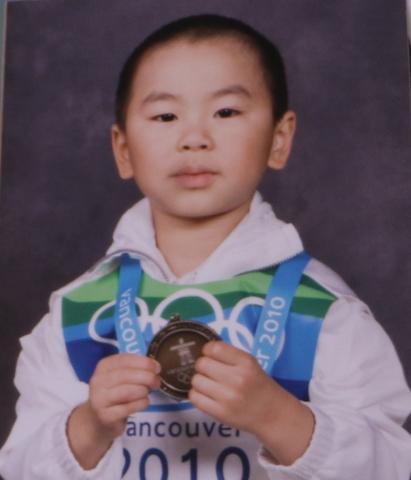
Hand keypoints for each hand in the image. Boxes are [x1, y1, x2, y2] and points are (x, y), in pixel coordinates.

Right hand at [87, 353, 160, 437]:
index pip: (125, 359)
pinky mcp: (106, 416)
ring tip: (147, 392)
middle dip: (147, 377)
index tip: (157, 367)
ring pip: (128, 391)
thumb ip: (135, 369)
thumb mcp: (120, 377)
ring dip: (143, 391)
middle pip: (127, 375)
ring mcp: (100, 399)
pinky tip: (143, 402)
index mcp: (104, 366)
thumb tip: (155, 366)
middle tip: (156, 382)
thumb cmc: (114, 394)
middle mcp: (98, 381)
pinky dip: (141, 403)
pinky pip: (129, 408)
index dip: (144, 362)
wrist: (98, 419)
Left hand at [189, 341, 313, 464]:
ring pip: (196, 381)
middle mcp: (237, 378)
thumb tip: (204, 350)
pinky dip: (197, 395)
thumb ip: (229, 355)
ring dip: (199, 381)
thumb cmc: (259, 386)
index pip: (214, 348)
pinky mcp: (221, 413)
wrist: (272, 414)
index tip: (210, 354)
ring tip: (209, 384)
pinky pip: (195, 398)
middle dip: (202, 366)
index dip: (208, 350)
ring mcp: (228, 397)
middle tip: (209, 371)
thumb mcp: (251, 364)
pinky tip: (206, 395)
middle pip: (202, 364)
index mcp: (246, 362)